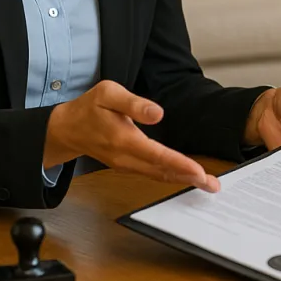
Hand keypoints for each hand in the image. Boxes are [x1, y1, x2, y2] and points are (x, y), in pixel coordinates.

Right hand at [44, 80, 219, 191]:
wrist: (67, 128)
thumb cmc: (89, 108)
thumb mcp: (108, 94)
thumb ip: (134, 103)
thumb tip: (158, 113)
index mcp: (122, 139)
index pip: (156, 155)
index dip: (179, 164)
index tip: (199, 172)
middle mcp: (125, 157)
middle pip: (161, 171)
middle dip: (189, 178)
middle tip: (213, 185)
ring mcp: (126, 164)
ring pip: (158, 175)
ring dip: (183, 180)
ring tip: (207, 184)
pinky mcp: (128, 166)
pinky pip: (153, 173)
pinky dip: (171, 176)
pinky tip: (187, 177)